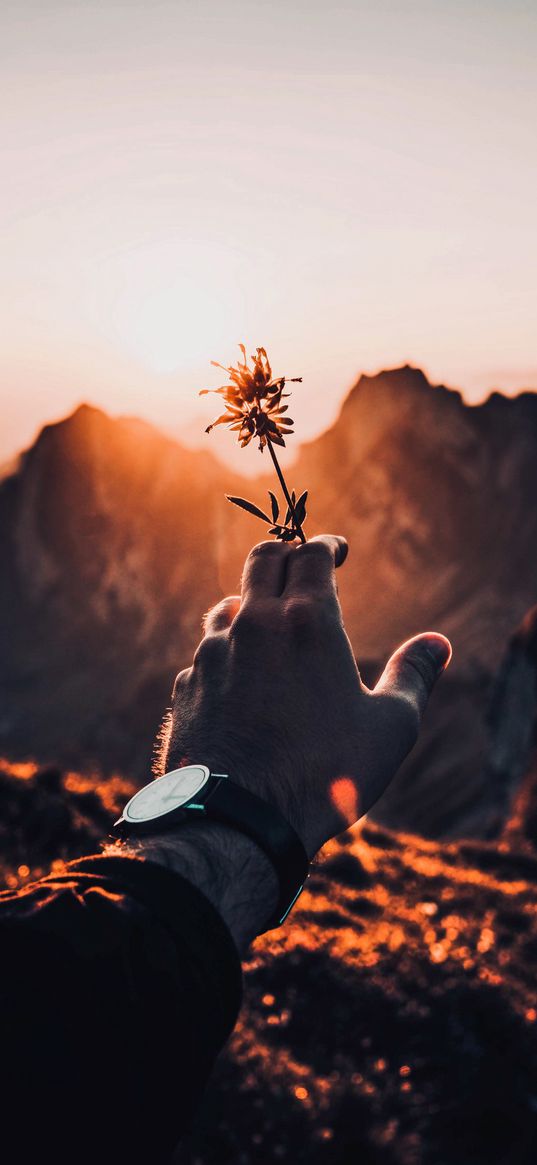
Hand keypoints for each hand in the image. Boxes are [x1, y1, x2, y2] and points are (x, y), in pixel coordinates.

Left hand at [164, 536, 450, 858]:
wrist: (238, 822)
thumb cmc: (325, 774)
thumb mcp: (390, 727)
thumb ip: (413, 676)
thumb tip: (437, 644)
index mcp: (307, 621)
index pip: (311, 553)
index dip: (326, 545)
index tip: (336, 551)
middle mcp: (253, 625)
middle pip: (263, 560)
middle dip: (285, 553)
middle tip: (300, 561)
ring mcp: (211, 654)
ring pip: (228, 606)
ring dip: (251, 604)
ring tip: (268, 621)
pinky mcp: (185, 688)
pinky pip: (206, 655)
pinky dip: (227, 653)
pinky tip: (240, 678)